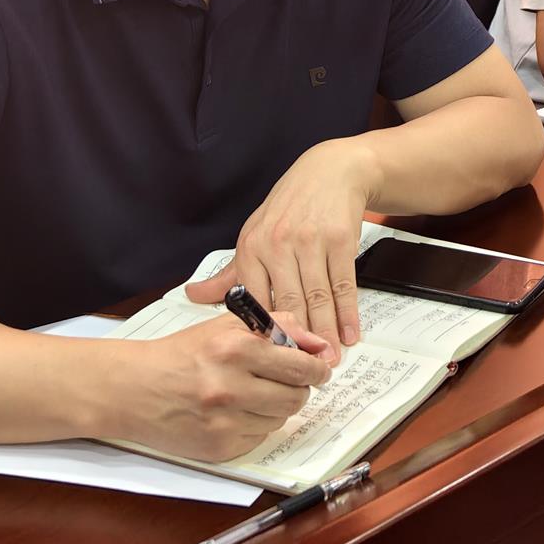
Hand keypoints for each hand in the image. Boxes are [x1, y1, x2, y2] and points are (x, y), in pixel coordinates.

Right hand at [110, 312, 333, 462]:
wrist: (132, 389)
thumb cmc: (182, 353)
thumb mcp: (228, 325)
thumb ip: (279, 327)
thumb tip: (320, 345)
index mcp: (236, 348)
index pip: (300, 366)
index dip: (316, 369)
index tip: (319, 370)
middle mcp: (231, 386)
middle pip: (296, 397)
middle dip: (299, 389)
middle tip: (288, 382)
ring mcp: (223, 421)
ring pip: (280, 420)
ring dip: (275, 407)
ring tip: (253, 394)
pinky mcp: (218, 448)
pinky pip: (258, 438)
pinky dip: (254, 425)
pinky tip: (234, 412)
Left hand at [187, 140, 377, 353]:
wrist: (331, 171)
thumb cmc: (290, 207)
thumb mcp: (255, 233)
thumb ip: (230, 272)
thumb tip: (192, 295)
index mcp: (252, 247)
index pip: (255, 301)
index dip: (264, 335)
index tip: (271, 363)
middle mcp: (279, 244)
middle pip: (289, 305)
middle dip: (298, 342)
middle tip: (306, 372)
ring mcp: (311, 241)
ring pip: (318, 298)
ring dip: (326, 333)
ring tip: (331, 360)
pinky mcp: (340, 240)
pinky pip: (344, 284)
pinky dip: (348, 313)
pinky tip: (350, 333)